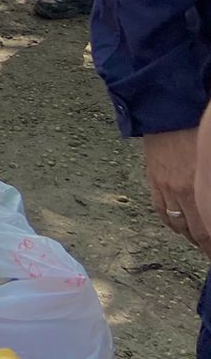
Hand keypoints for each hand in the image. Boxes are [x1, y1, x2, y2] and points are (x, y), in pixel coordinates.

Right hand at [143, 128, 210, 257]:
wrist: (168, 107)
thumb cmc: (196, 127)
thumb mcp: (210, 157)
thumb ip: (208, 180)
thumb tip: (209, 197)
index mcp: (198, 186)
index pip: (208, 228)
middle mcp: (182, 190)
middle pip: (195, 230)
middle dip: (205, 245)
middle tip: (210, 251)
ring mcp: (165, 186)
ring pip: (177, 224)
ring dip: (189, 236)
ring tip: (198, 242)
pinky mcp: (153, 179)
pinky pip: (160, 209)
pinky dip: (170, 223)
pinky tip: (177, 227)